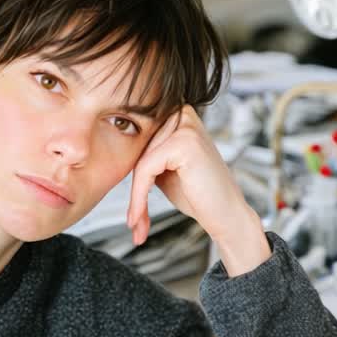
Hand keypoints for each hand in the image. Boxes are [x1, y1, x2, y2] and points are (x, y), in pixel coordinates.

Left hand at [125, 106, 270, 276]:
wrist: (226, 215)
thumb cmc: (197, 193)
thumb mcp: (164, 167)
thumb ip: (145, 153)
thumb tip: (110, 144)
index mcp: (178, 113)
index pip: (138, 139)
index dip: (130, 171)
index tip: (127, 205)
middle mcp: (183, 112)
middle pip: (137, 149)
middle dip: (134, 188)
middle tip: (133, 222)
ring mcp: (185, 125)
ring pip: (139, 161)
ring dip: (135, 198)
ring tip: (136, 225)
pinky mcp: (183, 142)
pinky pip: (145, 169)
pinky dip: (139, 197)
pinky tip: (139, 219)